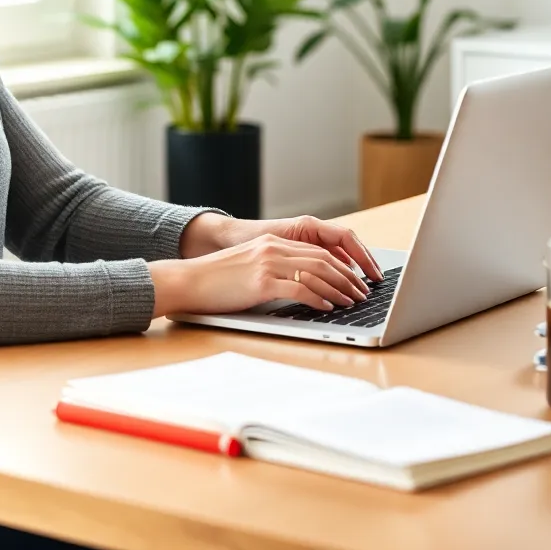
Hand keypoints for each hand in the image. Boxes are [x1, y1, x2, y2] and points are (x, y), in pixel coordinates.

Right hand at [149, 233, 372, 319]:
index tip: (354, 280)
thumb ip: (273, 269)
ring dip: (339, 289)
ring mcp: (266, 264)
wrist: (189, 280)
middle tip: (361, 293)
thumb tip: (302, 286)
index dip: (340, 265)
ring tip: (351, 302)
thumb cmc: (216, 280)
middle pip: (322, 260)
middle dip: (346, 277)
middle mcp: (272, 248)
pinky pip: (298, 289)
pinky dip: (318, 298)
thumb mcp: (249, 266)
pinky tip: (327, 307)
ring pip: (315, 273)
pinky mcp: (260, 282)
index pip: (316, 250)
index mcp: (271, 242)